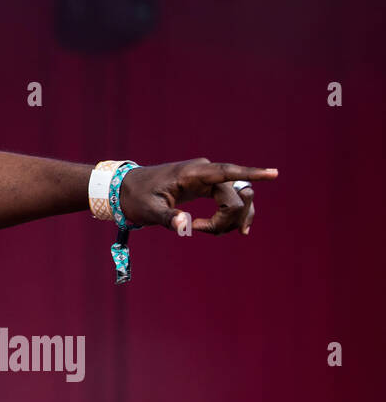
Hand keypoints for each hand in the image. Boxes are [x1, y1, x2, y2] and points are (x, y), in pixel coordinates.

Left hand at [118, 158, 278, 235]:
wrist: (126, 189)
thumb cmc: (137, 198)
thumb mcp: (149, 211)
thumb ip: (168, 219)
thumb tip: (186, 226)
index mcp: (191, 172)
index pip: (228, 171)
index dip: (253, 173)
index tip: (275, 174)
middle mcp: (204, 171)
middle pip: (235, 195)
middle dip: (228, 218)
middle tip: (199, 230)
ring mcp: (207, 178)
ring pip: (236, 198)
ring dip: (230, 219)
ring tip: (205, 230)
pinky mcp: (207, 186)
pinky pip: (229, 199)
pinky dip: (230, 216)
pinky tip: (226, 229)